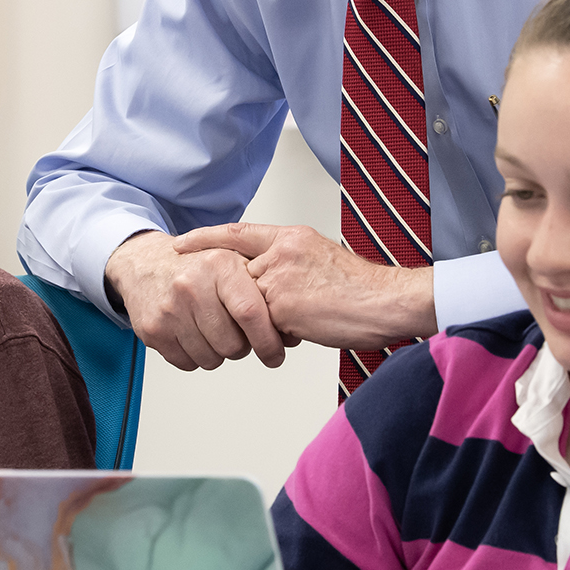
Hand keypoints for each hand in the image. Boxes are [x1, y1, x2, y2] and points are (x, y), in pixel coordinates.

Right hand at [103, 231, 287, 370]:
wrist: (144, 264)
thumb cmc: (196, 266)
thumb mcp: (233, 261)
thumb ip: (264, 291)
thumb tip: (291, 332)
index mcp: (219, 265)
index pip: (251, 313)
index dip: (268, 341)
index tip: (275, 354)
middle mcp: (192, 285)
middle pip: (233, 345)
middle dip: (242, 346)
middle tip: (236, 331)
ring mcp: (169, 309)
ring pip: (212, 358)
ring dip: (219, 352)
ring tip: (212, 328)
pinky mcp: (153, 330)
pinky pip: (188, 363)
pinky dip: (196, 355)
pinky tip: (193, 333)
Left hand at [174, 223, 437, 349]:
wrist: (388, 301)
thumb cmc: (361, 288)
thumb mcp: (320, 260)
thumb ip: (288, 266)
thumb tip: (267, 288)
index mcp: (291, 237)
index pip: (237, 233)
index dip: (205, 238)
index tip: (181, 244)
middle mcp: (282, 252)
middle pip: (239, 277)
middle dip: (244, 300)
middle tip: (259, 308)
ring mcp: (280, 278)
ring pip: (250, 305)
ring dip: (267, 322)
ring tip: (304, 322)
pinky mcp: (283, 307)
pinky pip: (264, 327)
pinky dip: (279, 335)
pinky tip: (307, 331)